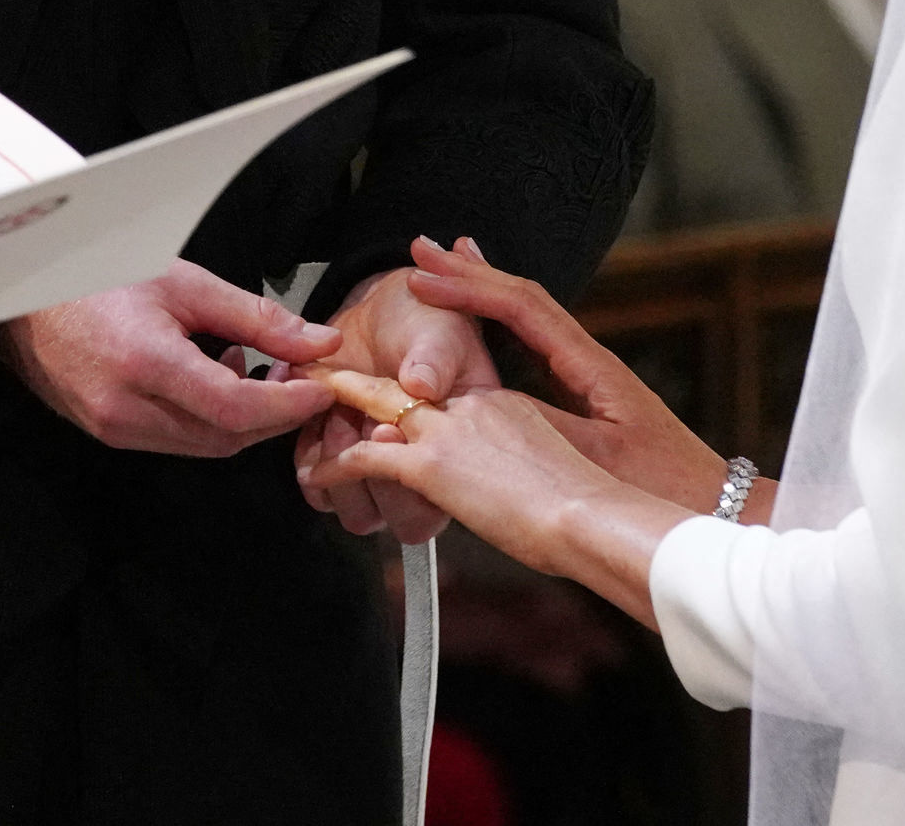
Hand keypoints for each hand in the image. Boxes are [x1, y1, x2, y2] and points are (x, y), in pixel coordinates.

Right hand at [0, 263, 343, 454]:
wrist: (25, 294)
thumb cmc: (100, 274)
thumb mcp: (184, 282)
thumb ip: (256, 318)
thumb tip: (319, 344)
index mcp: (145, 363)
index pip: (235, 408)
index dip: (287, 404)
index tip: (322, 385)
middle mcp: (126, 409)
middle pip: (226, 436)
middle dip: (274, 414)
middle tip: (301, 376)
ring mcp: (112, 429)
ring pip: (204, 444)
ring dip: (244, 419)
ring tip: (258, 369)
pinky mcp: (106, 434)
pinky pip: (176, 439)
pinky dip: (210, 418)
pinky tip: (216, 377)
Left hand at [292, 260, 505, 542]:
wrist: (390, 309)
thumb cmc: (428, 323)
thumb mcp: (443, 332)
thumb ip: (435, 358)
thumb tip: (422, 384)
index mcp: (465, 453)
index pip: (444, 502)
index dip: (413, 484)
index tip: (386, 429)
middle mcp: (427, 474)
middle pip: (404, 522)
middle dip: (374, 477)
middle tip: (356, 417)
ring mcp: (382, 474)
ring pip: (360, 515)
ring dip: (342, 470)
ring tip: (337, 413)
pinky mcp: (341, 460)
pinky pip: (321, 490)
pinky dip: (313, 456)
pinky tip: (318, 414)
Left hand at [301, 386, 688, 626]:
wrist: (589, 514)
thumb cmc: (586, 504)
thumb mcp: (545, 463)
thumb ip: (511, 455)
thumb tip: (494, 474)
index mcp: (498, 403)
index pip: (438, 397)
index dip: (403, 402)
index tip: (382, 414)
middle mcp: (469, 408)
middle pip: (398, 396)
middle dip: (357, 396)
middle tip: (324, 390)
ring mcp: (446, 432)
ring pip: (376, 423)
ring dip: (344, 435)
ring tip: (323, 445)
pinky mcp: (427, 464)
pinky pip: (363, 458)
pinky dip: (334, 466)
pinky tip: (315, 474)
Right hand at [401, 236, 736, 516]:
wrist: (712, 508)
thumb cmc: (661, 487)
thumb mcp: (594, 459)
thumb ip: (539, 424)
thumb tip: (481, 401)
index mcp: (592, 365)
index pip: (522, 306)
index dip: (470, 288)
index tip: (425, 277)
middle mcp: (590, 359)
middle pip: (524, 298)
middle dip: (470, 273)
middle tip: (421, 251)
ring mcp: (591, 375)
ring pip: (529, 316)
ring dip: (484, 291)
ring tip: (445, 269)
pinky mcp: (590, 397)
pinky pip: (535, 343)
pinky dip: (500, 321)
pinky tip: (482, 325)